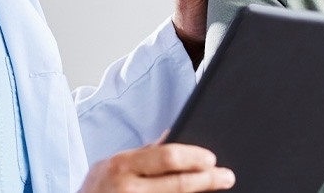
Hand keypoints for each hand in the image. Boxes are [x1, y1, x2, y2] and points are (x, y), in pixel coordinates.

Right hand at [79, 143, 234, 192]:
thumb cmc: (97, 190)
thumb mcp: (114, 166)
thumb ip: (145, 154)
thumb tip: (172, 136)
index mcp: (122, 166)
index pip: (166, 157)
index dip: (194, 158)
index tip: (212, 160)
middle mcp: (127, 189)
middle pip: (178, 184)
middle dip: (207, 180)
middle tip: (226, 177)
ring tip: (215, 189)